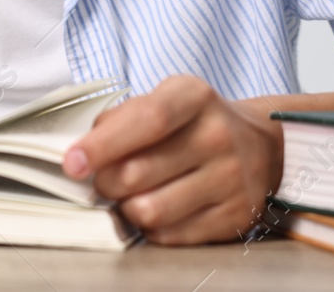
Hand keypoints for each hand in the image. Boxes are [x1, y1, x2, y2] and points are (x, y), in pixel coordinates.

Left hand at [62, 75, 281, 244]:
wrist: (261, 146)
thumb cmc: (194, 122)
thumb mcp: (164, 99)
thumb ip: (122, 118)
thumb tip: (83, 152)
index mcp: (195, 97)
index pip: (146, 120)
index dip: (103, 144)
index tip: (71, 163)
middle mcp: (218, 136)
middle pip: (138, 173)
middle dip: (105, 181)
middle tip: (103, 178)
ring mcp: (232, 179)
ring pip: (150, 211)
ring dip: (126, 207)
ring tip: (131, 194)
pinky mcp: (235, 217)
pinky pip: (170, 235)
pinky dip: (151, 226)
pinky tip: (159, 206)